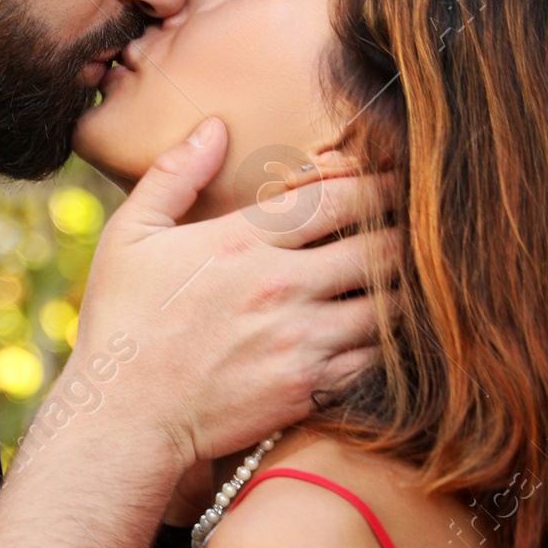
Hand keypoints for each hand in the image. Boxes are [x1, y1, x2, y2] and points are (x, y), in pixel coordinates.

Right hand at [66, 120, 394, 475]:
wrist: (123, 421)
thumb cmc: (120, 326)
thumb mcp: (128, 238)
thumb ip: (173, 176)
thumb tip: (214, 126)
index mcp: (241, 242)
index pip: (335, 198)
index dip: (379, 183)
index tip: (401, 176)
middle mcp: (280, 287)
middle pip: (379, 249)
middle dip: (407, 234)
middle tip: (427, 228)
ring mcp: (299, 341)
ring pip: (387, 306)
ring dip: (405, 291)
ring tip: (423, 280)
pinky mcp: (308, 389)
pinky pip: (375, 361)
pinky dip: (391, 345)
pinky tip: (394, 335)